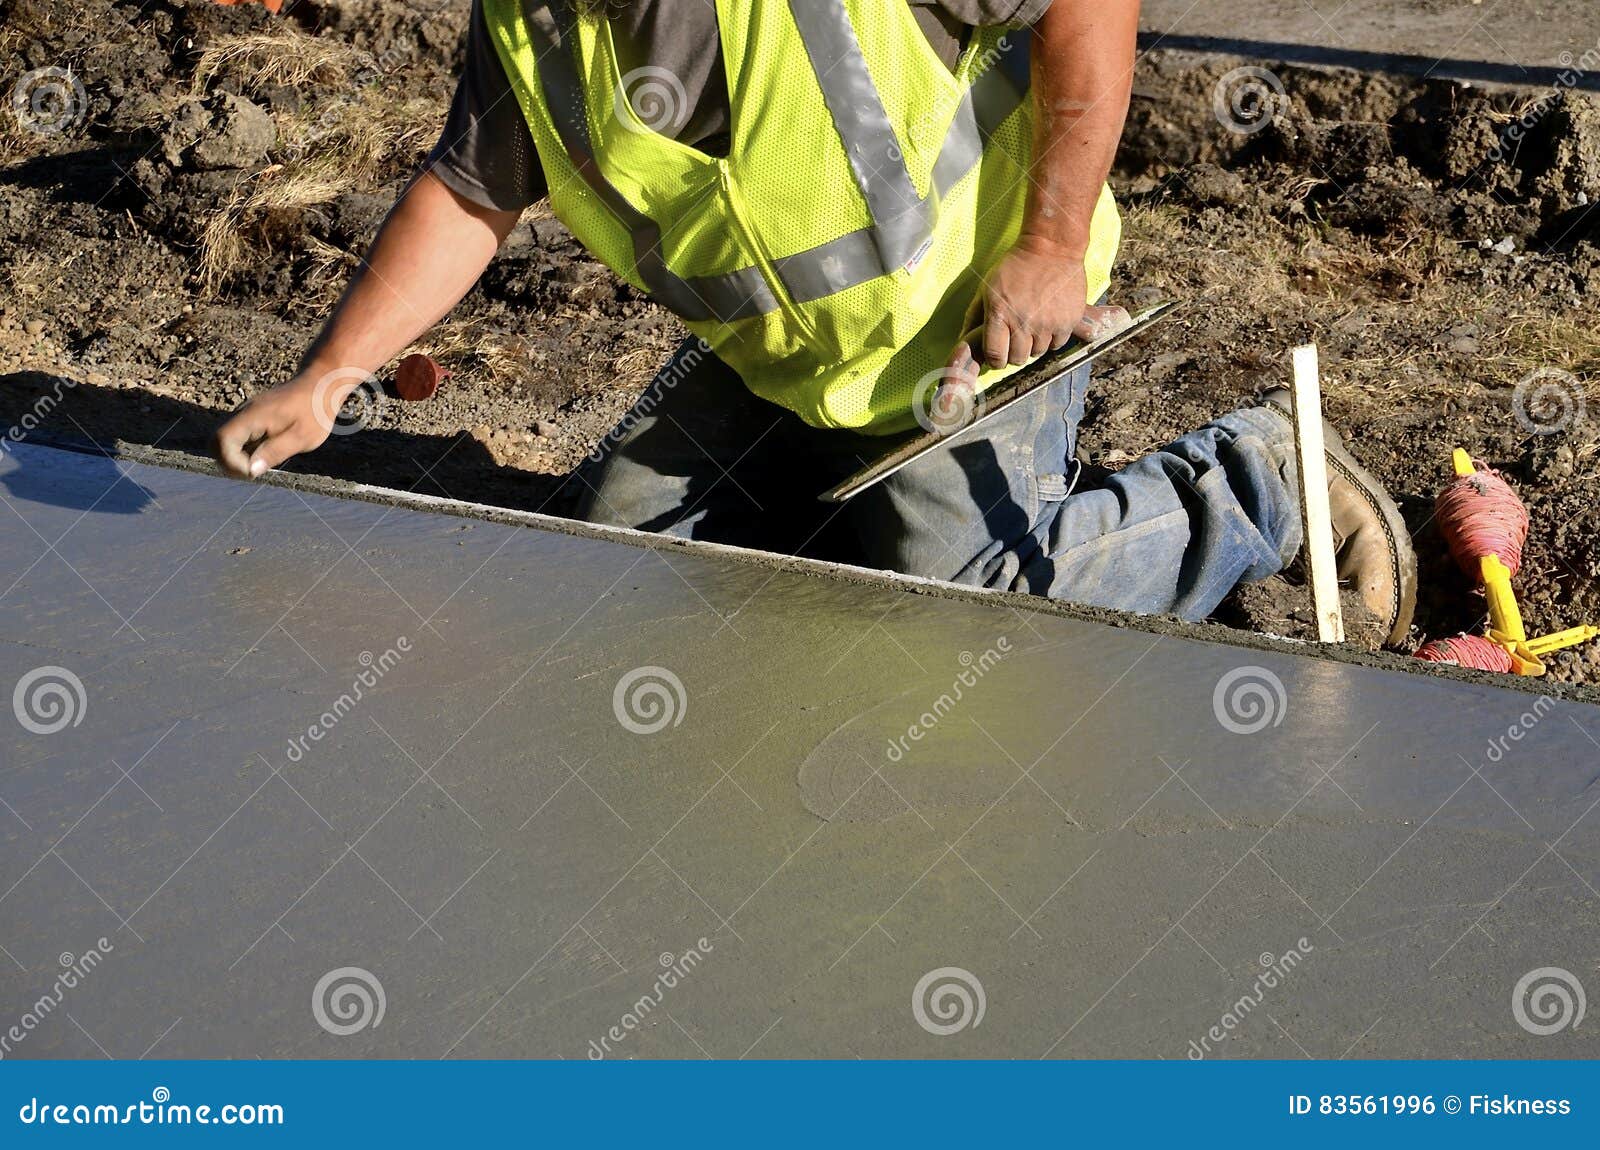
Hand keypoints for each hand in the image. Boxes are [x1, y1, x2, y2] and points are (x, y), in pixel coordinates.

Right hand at [211, 368, 355, 477]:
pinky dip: (246, 452)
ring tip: (265, 462)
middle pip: (215, 443)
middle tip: (257, 471)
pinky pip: (238, 440)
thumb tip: (251, 470)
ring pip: (225, 443)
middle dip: (230, 463)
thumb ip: (275, 452)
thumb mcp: (302, 437)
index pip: (221, 441)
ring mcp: (245, 416)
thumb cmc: (315, 411)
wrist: (320, 385)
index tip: (254, 471)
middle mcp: (243, 414)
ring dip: (238, 458)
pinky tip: (268, 453)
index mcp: (252, 416)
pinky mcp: (251, 420)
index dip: (231, 462)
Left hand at [934, 236, 1130, 423]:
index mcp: (1000, 314)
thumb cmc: (1015, 266)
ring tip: (1033, 326)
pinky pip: (1057, 344)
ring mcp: (1048, 324)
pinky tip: (1048, 322)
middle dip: (1014, 353)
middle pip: (1017, 359)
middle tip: (1016, 338)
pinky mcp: (1068, 322)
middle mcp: (1024, 322)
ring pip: (1037, 353)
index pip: (995, 356)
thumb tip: (964, 339)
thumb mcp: (987, 286)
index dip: (995, 359)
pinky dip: (1052, 338)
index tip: (998, 354)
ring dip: (1033, 345)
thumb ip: (974, 315)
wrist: (1052, 248)